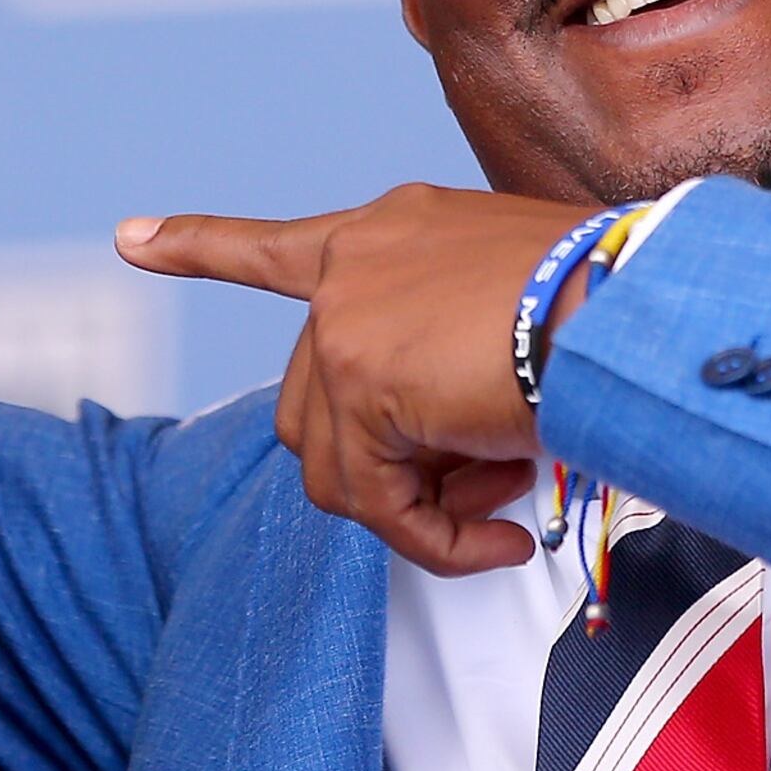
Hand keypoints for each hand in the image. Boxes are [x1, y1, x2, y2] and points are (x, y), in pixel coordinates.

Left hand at [119, 185, 601, 574]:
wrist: (639, 304)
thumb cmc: (616, 307)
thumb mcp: (518, 313)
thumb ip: (447, 365)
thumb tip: (442, 462)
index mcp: (394, 230)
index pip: (275, 244)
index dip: (198, 244)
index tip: (130, 239)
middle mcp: (356, 261)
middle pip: (316, 402)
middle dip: (390, 462)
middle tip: (481, 489)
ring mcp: (345, 318)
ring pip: (335, 462)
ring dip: (417, 503)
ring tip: (503, 503)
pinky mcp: (356, 380)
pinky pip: (373, 502)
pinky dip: (432, 540)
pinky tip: (497, 540)